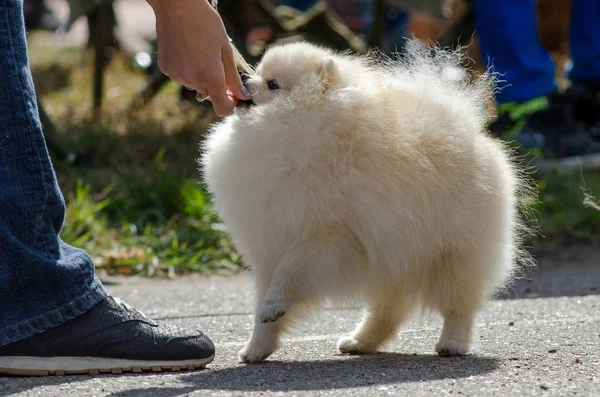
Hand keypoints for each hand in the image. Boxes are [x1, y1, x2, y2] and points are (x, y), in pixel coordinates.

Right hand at [148, 0, 247, 115]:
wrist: (176, 6)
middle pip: (209, 95)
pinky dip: (186, 69)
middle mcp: (193, 80)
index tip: (232, 94)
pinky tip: (185, 50)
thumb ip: (233, 76)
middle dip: (214, 84)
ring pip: (195, 84)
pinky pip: (181, 76)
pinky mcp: (166, 69)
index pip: (222, 108)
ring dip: (199, 75)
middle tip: (214, 61)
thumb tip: (243, 95)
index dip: (229, 104)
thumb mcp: (225, 49)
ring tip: (198, 51)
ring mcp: (177, 76)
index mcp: (210, 76)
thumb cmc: (205, 23)